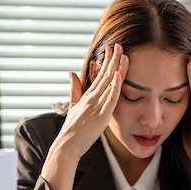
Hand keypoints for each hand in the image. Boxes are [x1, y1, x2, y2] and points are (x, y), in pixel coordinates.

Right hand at [54, 43, 128, 160]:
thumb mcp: (73, 106)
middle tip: (118, 44)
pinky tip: (119, 75)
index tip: (111, 48)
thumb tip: (71, 73)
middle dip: (113, 59)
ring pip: (109, 83)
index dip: (106, 61)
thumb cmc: (71, 129)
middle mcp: (92, 97)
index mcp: (88, 95)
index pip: (99, 74)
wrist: (67, 145)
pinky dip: (115, 87)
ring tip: (123, 54)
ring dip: (117, 68)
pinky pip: (111, 99)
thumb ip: (74, 89)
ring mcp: (97, 105)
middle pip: (106, 75)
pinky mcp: (102, 115)